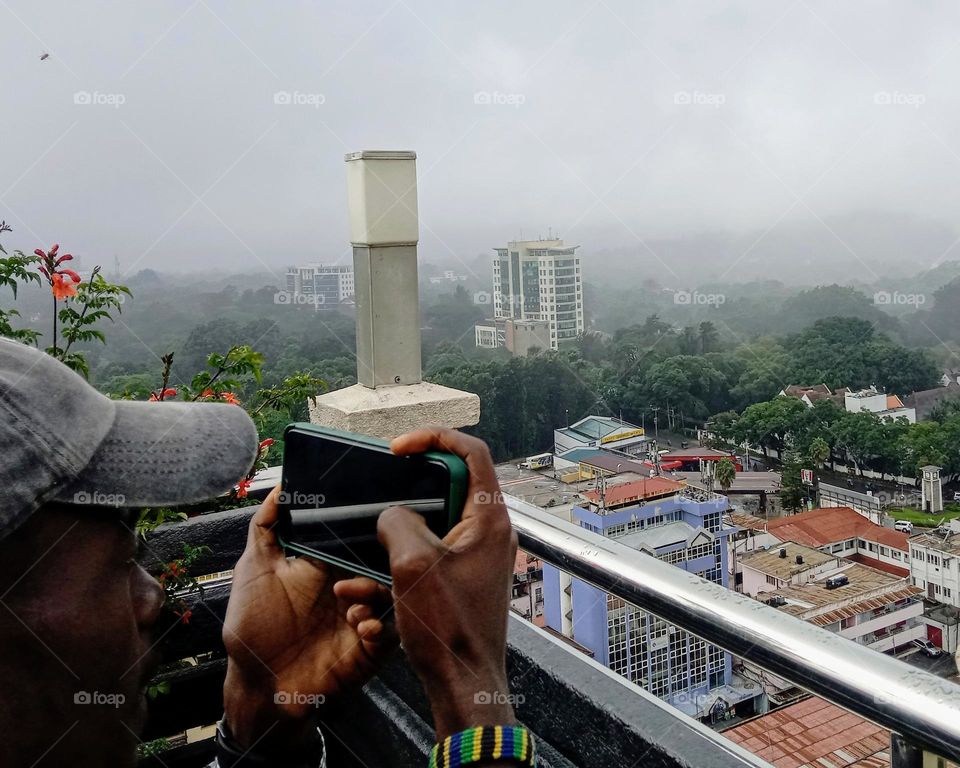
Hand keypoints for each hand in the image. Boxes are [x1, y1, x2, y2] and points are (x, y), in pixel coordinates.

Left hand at [222, 486, 395, 749]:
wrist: (259, 685)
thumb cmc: (253, 626)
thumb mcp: (254, 569)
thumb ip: (267, 526)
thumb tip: (281, 485)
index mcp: (330, 563)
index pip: (360, 534)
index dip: (369, 524)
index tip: (372, 515)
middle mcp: (351, 585)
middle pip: (383, 560)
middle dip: (380, 559)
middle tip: (355, 569)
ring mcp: (364, 615)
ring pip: (391, 592)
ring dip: (375, 594)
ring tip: (350, 604)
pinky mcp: (371, 647)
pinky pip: (392, 631)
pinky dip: (380, 625)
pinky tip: (360, 626)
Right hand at [377, 427, 518, 739]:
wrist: (464, 684)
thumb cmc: (448, 628)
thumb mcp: (413, 564)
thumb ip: (399, 522)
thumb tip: (393, 516)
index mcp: (489, 519)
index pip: (472, 452)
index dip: (434, 438)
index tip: (399, 448)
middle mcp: (489, 532)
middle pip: (448, 486)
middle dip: (407, 492)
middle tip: (380, 497)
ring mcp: (477, 556)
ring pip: (433, 523)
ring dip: (396, 535)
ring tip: (365, 555)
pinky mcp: (463, 578)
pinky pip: (429, 555)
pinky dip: (400, 562)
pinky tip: (368, 587)